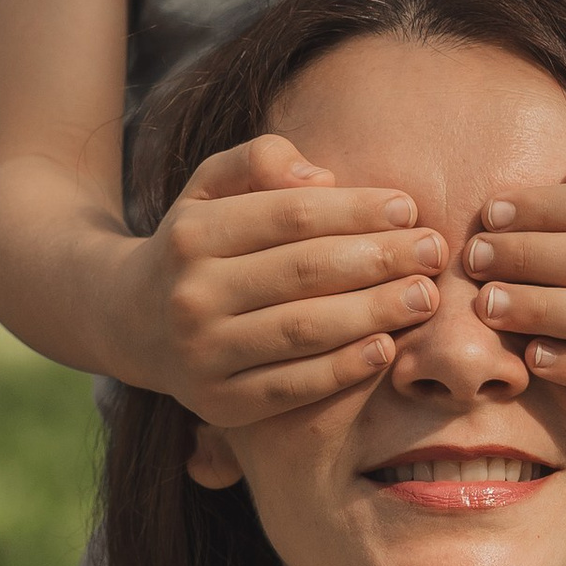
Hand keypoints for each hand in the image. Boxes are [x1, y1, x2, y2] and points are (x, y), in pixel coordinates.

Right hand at [125, 133, 442, 429]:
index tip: (409, 208)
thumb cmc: (195, 245)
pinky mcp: (219, 404)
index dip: (358, 210)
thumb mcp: (208, 188)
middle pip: (305, 272)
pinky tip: (386, 347)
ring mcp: (202, 355)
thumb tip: (320, 177)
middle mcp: (191, 295)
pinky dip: (344, 368)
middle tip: (434, 253)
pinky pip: (293, 387)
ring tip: (425, 297)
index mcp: (192, 235)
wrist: (131, 322)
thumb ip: (258, 161)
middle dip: (381, 260)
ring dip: (375, 313)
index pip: (291, 215)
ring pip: (304, 330)